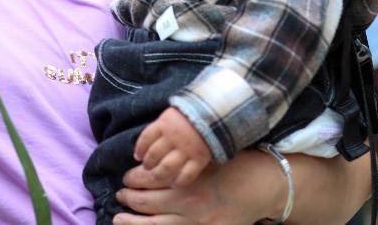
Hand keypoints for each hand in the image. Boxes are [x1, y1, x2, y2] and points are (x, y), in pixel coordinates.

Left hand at [113, 151, 285, 224]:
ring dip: (131, 222)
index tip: (126, 178)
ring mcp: (194, 222)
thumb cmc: (229, 169)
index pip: (147, 179)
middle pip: (146, 202)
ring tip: (119, 218)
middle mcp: (187, 202)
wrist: (258, 187)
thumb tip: (146, 166)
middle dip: (128, 198)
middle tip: (121, 194)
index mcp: (185, 179)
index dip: (132, 179)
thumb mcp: (201, 160)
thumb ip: (177, 164)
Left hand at [134, 108, 211, 185]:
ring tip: (157, 176)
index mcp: (164, 123)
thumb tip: (146, 143)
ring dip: (159, 174)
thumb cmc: (191, 114)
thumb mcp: (172, 114)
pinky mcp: (199, 159)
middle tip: (147, 167)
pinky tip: (174, 183)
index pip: (145, 139)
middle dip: (148, 163)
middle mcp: (173, 137)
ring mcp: (186, 149)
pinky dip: (178, 181)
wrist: (215, 113)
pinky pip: (186, 175)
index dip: (140, 149)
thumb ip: (160, 127)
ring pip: (167, 167)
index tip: (137, 156)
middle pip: (154, 155)